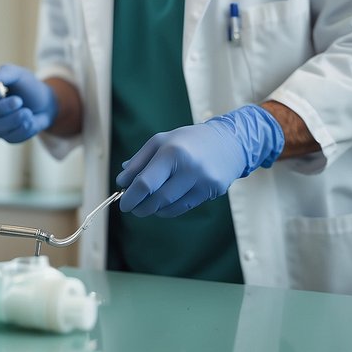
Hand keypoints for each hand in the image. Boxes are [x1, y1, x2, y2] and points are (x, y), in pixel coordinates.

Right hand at [0, 57, 57, 142]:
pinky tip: (31, 119)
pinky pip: (11, 136)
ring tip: (28, 111)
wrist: (45, 102)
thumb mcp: (17, 74)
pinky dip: (24, 127)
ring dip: (14, 118)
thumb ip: (1, 74)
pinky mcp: (6, 137)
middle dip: (0, 108)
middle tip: (18, 100)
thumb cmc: (26, 85)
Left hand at [115, 105, 283, 217]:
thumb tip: (122, 181)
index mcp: (171, 151)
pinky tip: (163, 206)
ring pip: (171, 206)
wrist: (229, 142)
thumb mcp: (160, 141)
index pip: (145, 182)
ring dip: (155, 210)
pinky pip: (185, 207)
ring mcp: (203, 180)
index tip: (124, 205)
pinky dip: (170, 210)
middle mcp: (188, 166)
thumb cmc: (187, 141)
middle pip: (158, 199)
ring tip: (147, 206)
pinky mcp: (212, 190)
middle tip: (133, 209)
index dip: (131, 197)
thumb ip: (139, 161)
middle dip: (141, 207)